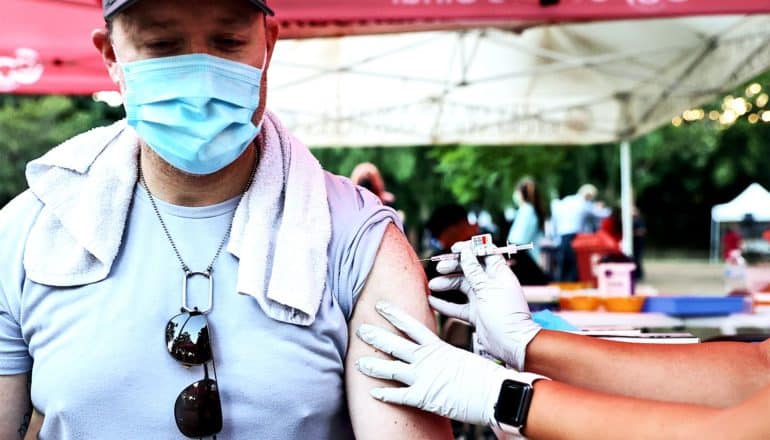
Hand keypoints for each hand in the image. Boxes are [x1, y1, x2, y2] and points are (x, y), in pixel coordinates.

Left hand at [355, 301, 523, 426]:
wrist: (495, 392)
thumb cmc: (484, 376)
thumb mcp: (462, 359)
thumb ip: (445, 357)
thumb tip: (439, 357)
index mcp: (437, 347)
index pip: (410, 325)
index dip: (393, 315)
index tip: (380, 306)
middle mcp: (427, 359)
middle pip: (395, 344)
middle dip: (376, 337)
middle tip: (360, 329)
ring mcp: (423, 377)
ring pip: (391, 369)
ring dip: (373, 366)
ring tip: (358, 363)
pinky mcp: (424, 397)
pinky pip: (399, 396)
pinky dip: (384, 395)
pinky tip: (372, 393)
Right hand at [429, 241, 540, 370]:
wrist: (512, 343)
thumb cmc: (506, 315)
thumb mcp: (487, 288)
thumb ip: (474, 271)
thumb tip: (466, 253)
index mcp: (499, 274)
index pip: (484, 253)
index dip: (470, 249)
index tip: (455, 249)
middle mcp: (490, 284)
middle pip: (469, 268)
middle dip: (453, 266)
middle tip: (440, 268)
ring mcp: (482, 299)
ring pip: (461, 286)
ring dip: (446, 284)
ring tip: (433, 285)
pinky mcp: (475, 313)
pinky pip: (457, 306)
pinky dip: (445, 304)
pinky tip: (433, 301)